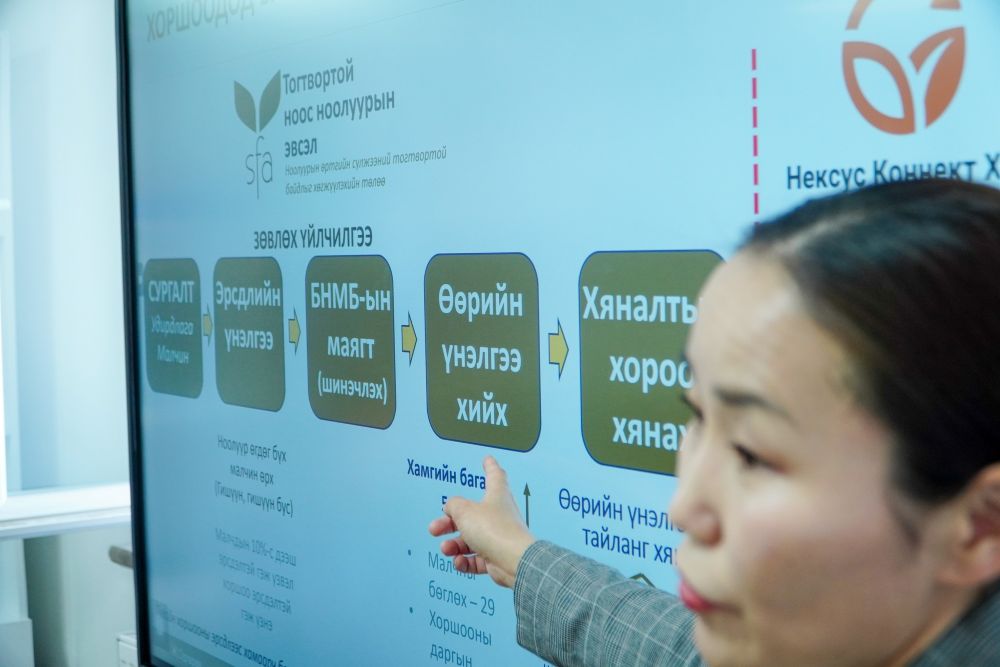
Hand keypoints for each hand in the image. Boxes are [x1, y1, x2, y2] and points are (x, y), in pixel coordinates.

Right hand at [428, 456, 535, 587]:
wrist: (513, 560)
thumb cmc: (494, 529)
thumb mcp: (465, 511)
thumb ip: (453, 505)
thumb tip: (450, 507)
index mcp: (496, 495)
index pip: (495, 475)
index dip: (490, 466)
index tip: (487, 459)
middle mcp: (499, 515)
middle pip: (471, 515)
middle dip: (450, 522)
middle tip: (435, 529)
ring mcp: (498, 537)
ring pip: (471, 539)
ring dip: (455, 545)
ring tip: (446, 549)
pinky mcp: (496, 557)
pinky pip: (476, 559)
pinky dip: (465, 561)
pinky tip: (458, 561)